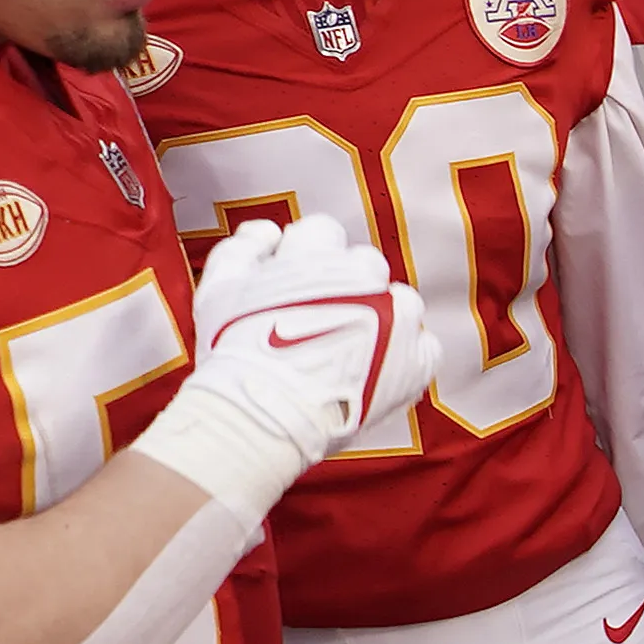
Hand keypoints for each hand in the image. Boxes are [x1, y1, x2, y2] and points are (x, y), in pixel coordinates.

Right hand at [178, 212, 438, 470]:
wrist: (266, 413)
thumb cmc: (235, 351)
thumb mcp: (220, 287)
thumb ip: (245, 247)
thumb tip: (271, 232)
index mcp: (319, 250)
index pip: (324, 231)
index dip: (309, 258)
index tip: (300, 288)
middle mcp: (366, 275)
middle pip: (365, 266)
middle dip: (348, 288)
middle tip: (321, 324)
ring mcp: (399, 316)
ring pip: (399, 304)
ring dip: (382, 320)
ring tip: (347, 354)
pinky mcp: (420, 359)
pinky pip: (424, 346)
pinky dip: (405, 357)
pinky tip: (372, 373)